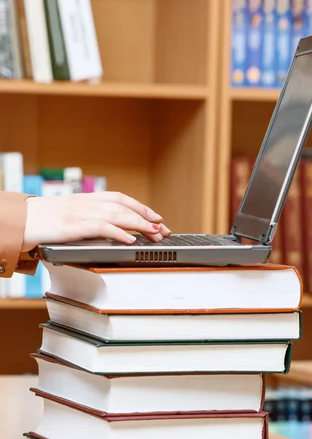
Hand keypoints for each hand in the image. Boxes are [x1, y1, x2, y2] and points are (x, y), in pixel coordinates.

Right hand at [22, 192, 170, 251]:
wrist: (22, 220)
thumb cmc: (45, 219)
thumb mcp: (71, 213)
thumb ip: (91, 217)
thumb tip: (113, 229)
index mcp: (88, 198)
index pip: (121, 199)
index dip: (141, 207)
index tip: (157, 218)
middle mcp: (87, 202)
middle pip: (124, 207)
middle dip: (147, 218)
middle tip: (163, 230)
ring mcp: (81, 213)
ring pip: (117, 215)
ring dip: (139, 225)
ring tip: (154, 234)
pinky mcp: (73, 226)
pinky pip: (101, 227)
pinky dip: (118, 232)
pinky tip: (130, 240)